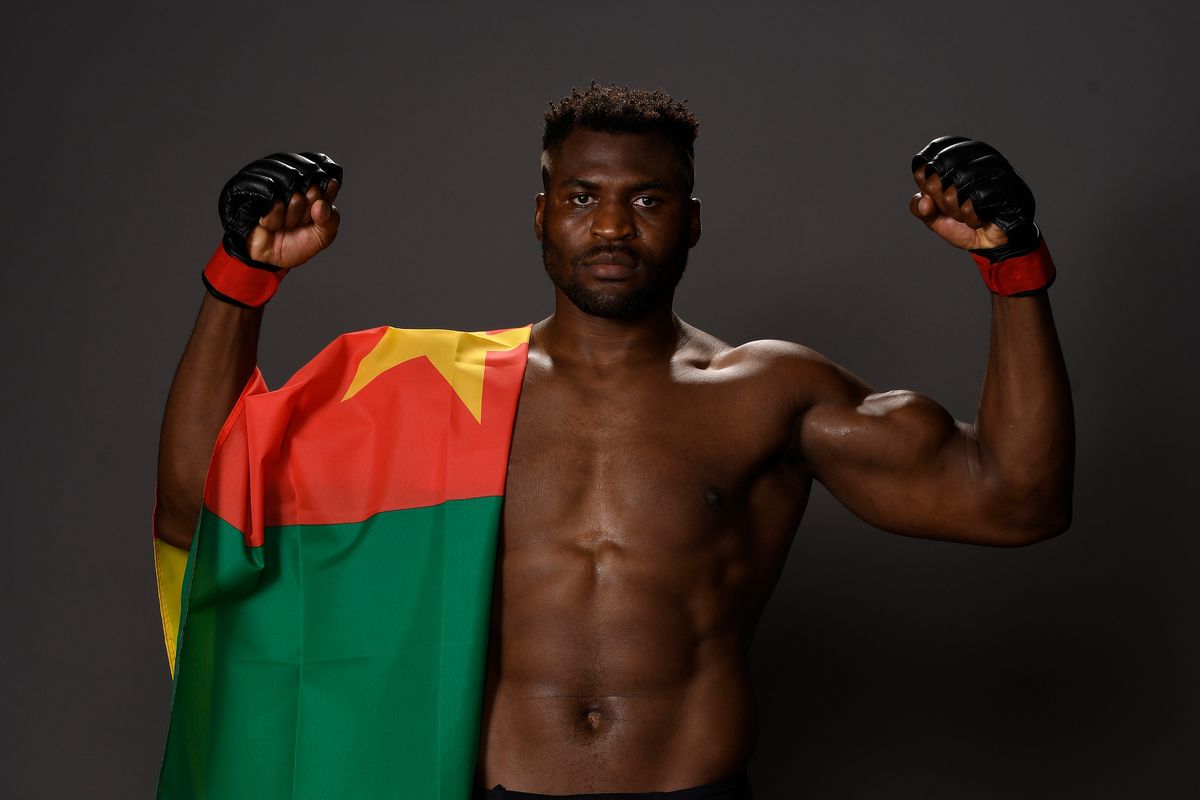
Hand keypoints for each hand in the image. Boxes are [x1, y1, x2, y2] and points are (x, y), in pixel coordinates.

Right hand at [218, 152, 341, 269]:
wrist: (268, 258)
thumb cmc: (296, 243)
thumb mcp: (322, 237)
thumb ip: (330, 220)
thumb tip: (321, 205)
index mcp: (316, 188)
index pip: (331, 185)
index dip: (324, 205)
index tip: (317, 216)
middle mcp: (298, 182)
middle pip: (314, 191)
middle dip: (307, 216)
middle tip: (297, 224)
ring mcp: (277, 185)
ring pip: (296, 197)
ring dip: (291, 219)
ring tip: (283, 224)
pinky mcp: (257, 190)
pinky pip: (276, 204)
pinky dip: (275, 220)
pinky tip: (269, 224)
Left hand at [909, 136, 1036, 254]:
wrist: (993, 242)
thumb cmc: (965, 221)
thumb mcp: (934, 216)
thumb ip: (919, 207)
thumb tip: (924, 200)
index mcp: (961, 153)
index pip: (932, 152)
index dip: (924, 177)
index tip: (933, 193)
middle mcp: (980, 154)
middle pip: (939, 170)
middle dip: (940, 198)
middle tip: (953, 208)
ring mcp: (996, 169)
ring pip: (956, 187)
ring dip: (956, 211)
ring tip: (967, 214)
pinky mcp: (1009, 188)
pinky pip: (974, 202)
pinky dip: (971, 218)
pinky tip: (980, 220)